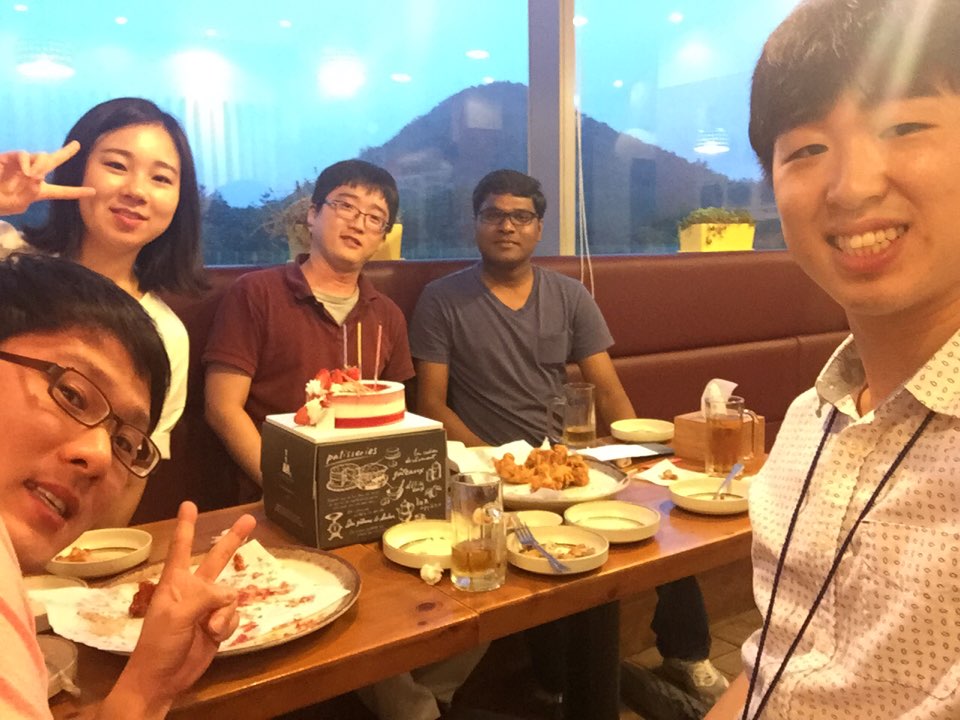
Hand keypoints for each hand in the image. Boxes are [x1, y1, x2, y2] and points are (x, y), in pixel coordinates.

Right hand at [0, 141, 94, 214]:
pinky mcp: (10, 157)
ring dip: (41, 166)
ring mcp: (22, 165)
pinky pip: (24, 155)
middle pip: (53, 161)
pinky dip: (27, 163)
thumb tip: (37, 178)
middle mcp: (33, 175)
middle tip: (77, 145)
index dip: (77, 192)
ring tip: (32, 177)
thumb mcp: (18, 205)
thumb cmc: (0, 203)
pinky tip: (25, 172)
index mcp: (39, 191)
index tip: (93, 192)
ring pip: (42, 157)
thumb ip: (30, 194)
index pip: (62, 191)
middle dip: (66, 153)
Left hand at [110, 502, 255, 713]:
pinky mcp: (219, 625)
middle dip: (232, 540)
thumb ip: (203, 597)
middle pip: (217, 558)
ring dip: (224, 613)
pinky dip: (227, 626)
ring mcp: (208, 608)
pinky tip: (214, 637)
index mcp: (175, 583)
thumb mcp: (176, 615)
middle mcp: (194, 590)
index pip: (180, 548)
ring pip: (231, 595)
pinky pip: (234, 615)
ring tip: (209, 629)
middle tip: (249, 520)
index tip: (189, 504)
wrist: (162, 680)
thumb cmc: (158, 645)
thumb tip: (228, 593)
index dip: (186, 526)